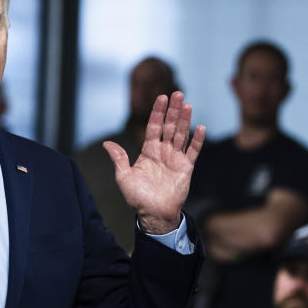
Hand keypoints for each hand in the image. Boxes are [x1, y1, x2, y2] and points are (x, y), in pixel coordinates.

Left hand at [103, 91, 204, 234]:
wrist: (154, 214)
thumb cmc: (138, 197)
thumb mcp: (124, 177)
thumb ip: (119, 158)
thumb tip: (106, 143)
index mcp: (148, 150)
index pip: (154, 126)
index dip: (158, 112)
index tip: (162, 97)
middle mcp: (163, 151)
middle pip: (170, 126)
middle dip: (173, 110)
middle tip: (178, 93)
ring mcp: (175, 158)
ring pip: (182, 134)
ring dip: (185, 120)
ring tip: (188, 105)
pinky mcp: (186, 167)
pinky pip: (193, 151)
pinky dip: (197, 139)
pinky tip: (200, 127)